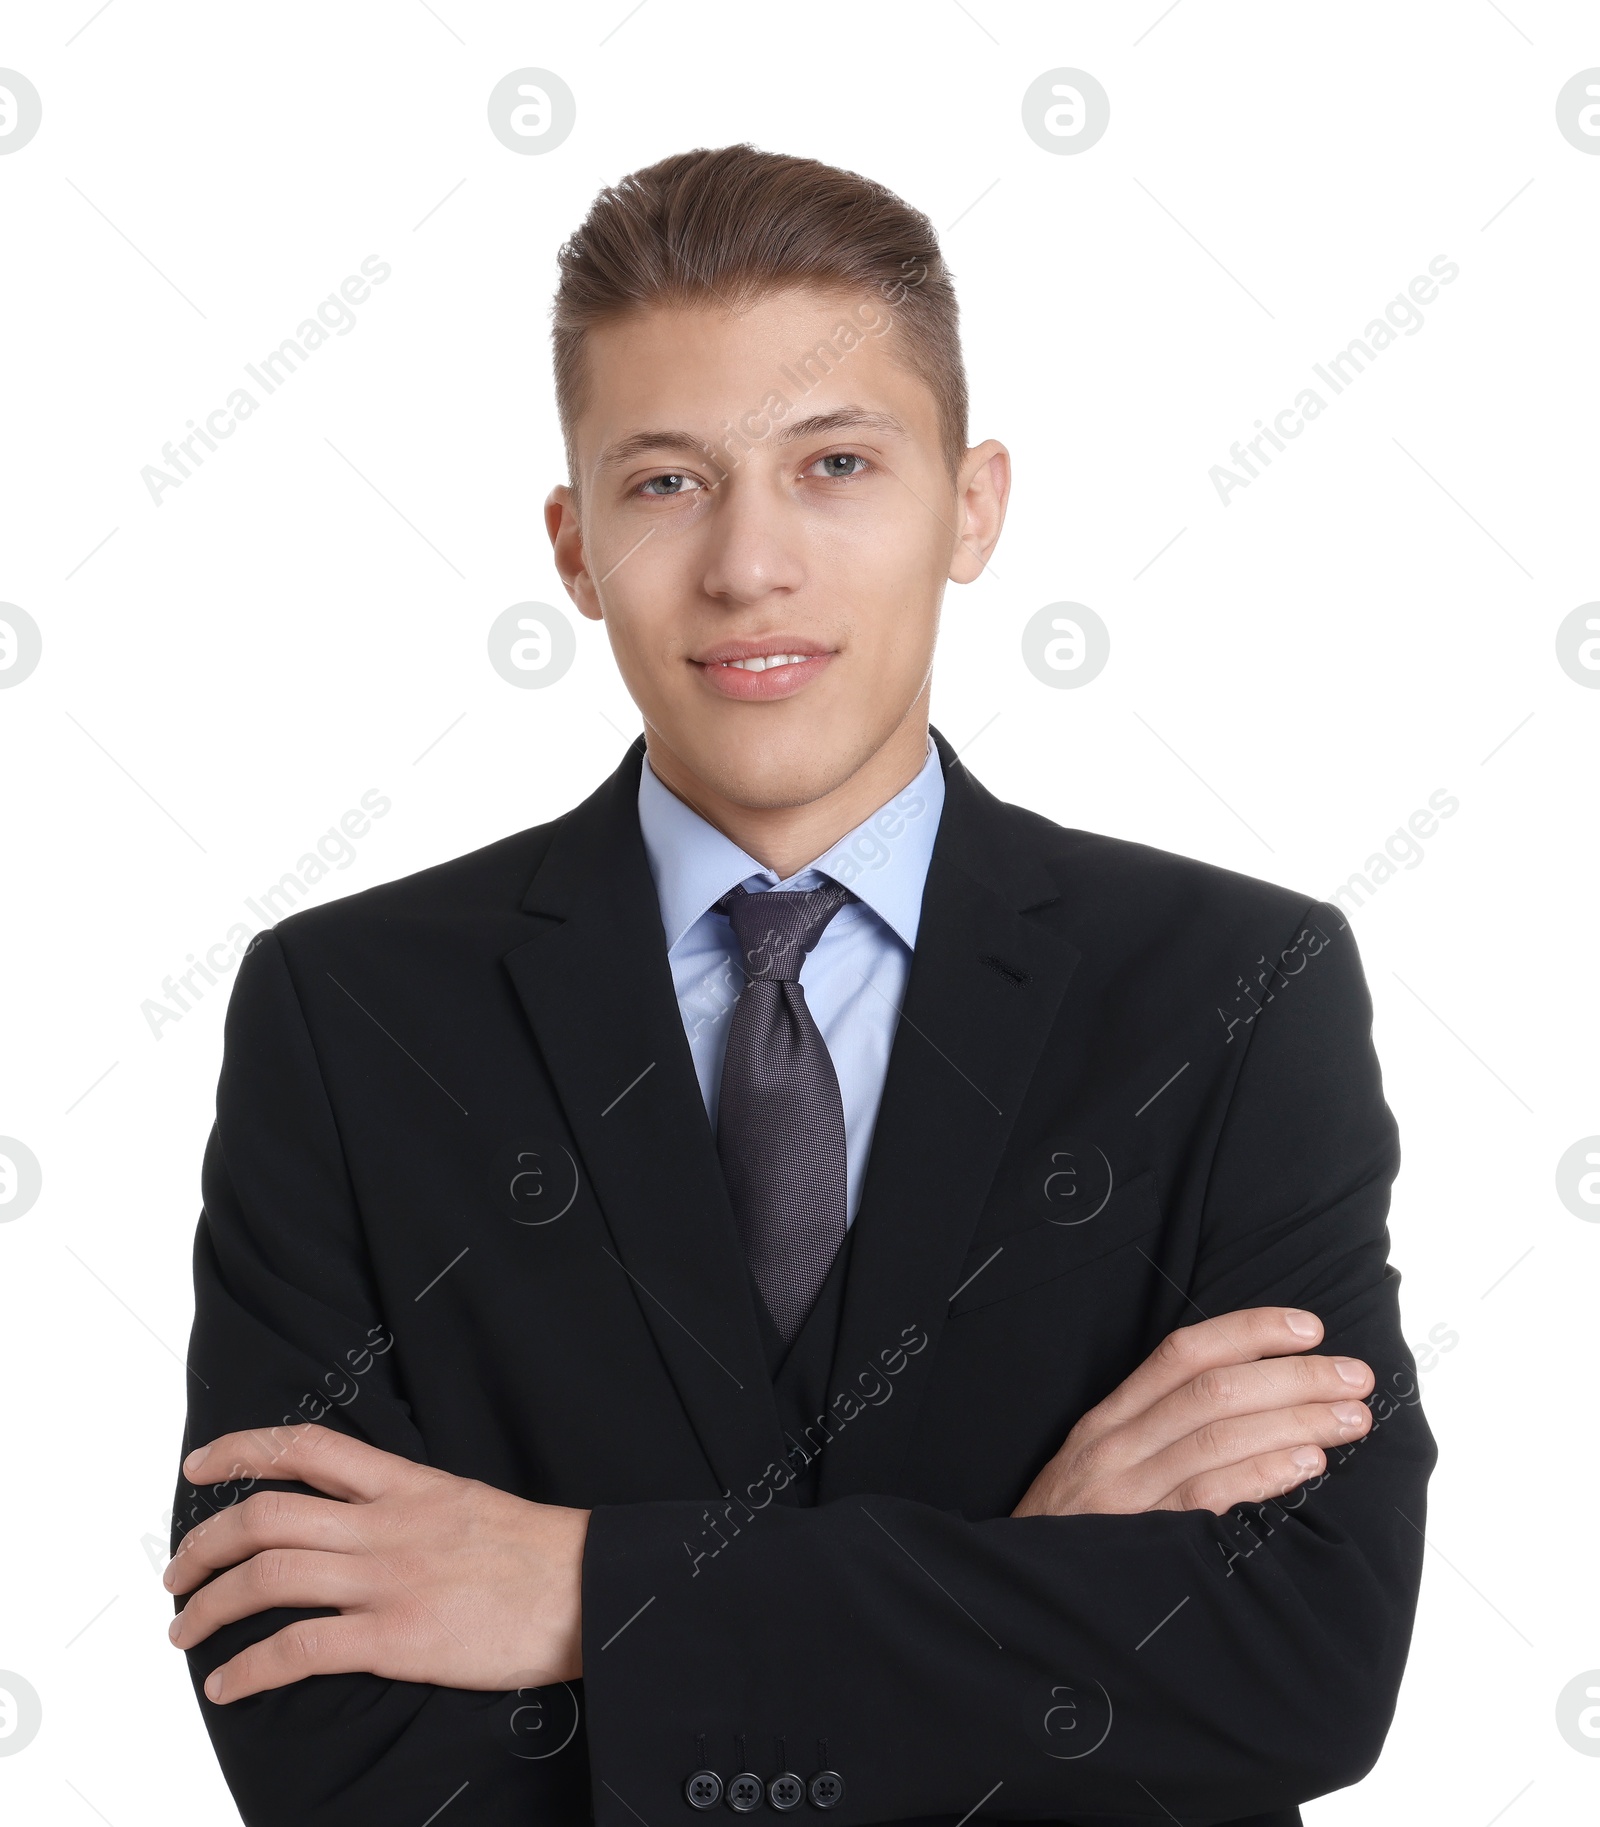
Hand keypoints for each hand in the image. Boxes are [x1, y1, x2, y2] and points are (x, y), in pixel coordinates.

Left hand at [165, 1424, 588, 1702]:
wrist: (588, 1586)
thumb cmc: (537, 1554)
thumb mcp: (466, 1502)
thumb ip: (408, 1507)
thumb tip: (360, 1525)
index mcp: (405, 1484)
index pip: (307, 1449)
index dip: (240, 1450)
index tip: (199, 1467)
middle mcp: (385, 1524)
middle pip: (266, 1516)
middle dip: (204, 1544)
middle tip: (178, 1574)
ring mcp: (387, 1580)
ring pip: (268, 1578)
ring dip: (209, 1606)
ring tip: (184, 1629)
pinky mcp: (396, 1637)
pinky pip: (299, 1650)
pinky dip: (248, 1668)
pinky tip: (225, 1684)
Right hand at [1012, 1307, 1371, 1517]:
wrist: (1017, 1597)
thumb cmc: (1076, 1528)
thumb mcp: (1101, 1463)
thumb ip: (1159, 1431)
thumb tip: (1254, 1401)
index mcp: (1111, 1416)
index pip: (1185, 1353)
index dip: (1251, 1331)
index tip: (1311, 1327)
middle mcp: (1116, 1443)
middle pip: (1215, 1390)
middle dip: (1294, 1377)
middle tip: (1355, 1377)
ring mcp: (1126, 1491)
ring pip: (1219, 1435)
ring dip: (1296, 1420)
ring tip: (1352, 1419)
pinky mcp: (1141, 1540)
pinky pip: (1209, 1496)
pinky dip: (1263, 1472)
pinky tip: (1308, 1463)